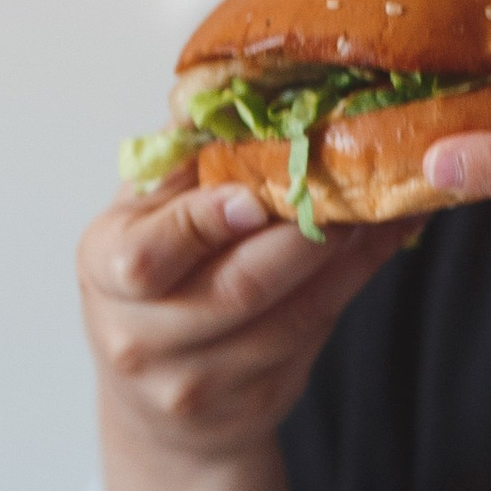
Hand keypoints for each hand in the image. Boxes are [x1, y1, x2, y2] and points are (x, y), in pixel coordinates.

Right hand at [79, 171, 414, 467]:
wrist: (154, 401)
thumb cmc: (150, 283)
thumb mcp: (140, 217)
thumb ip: (179, 165)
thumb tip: (226, 88)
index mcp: (105, 272)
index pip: (148, 257)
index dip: (204, 224)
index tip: (255, 195)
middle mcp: (143, 339)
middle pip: (239, 288)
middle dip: (306, 232)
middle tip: (352, 180)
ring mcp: (201, 382)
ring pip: (294, 314)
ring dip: (349, 254)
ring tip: (386, 201)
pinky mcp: (256, 401)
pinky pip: (318, 333)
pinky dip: (356, 279)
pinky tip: (383, 238)